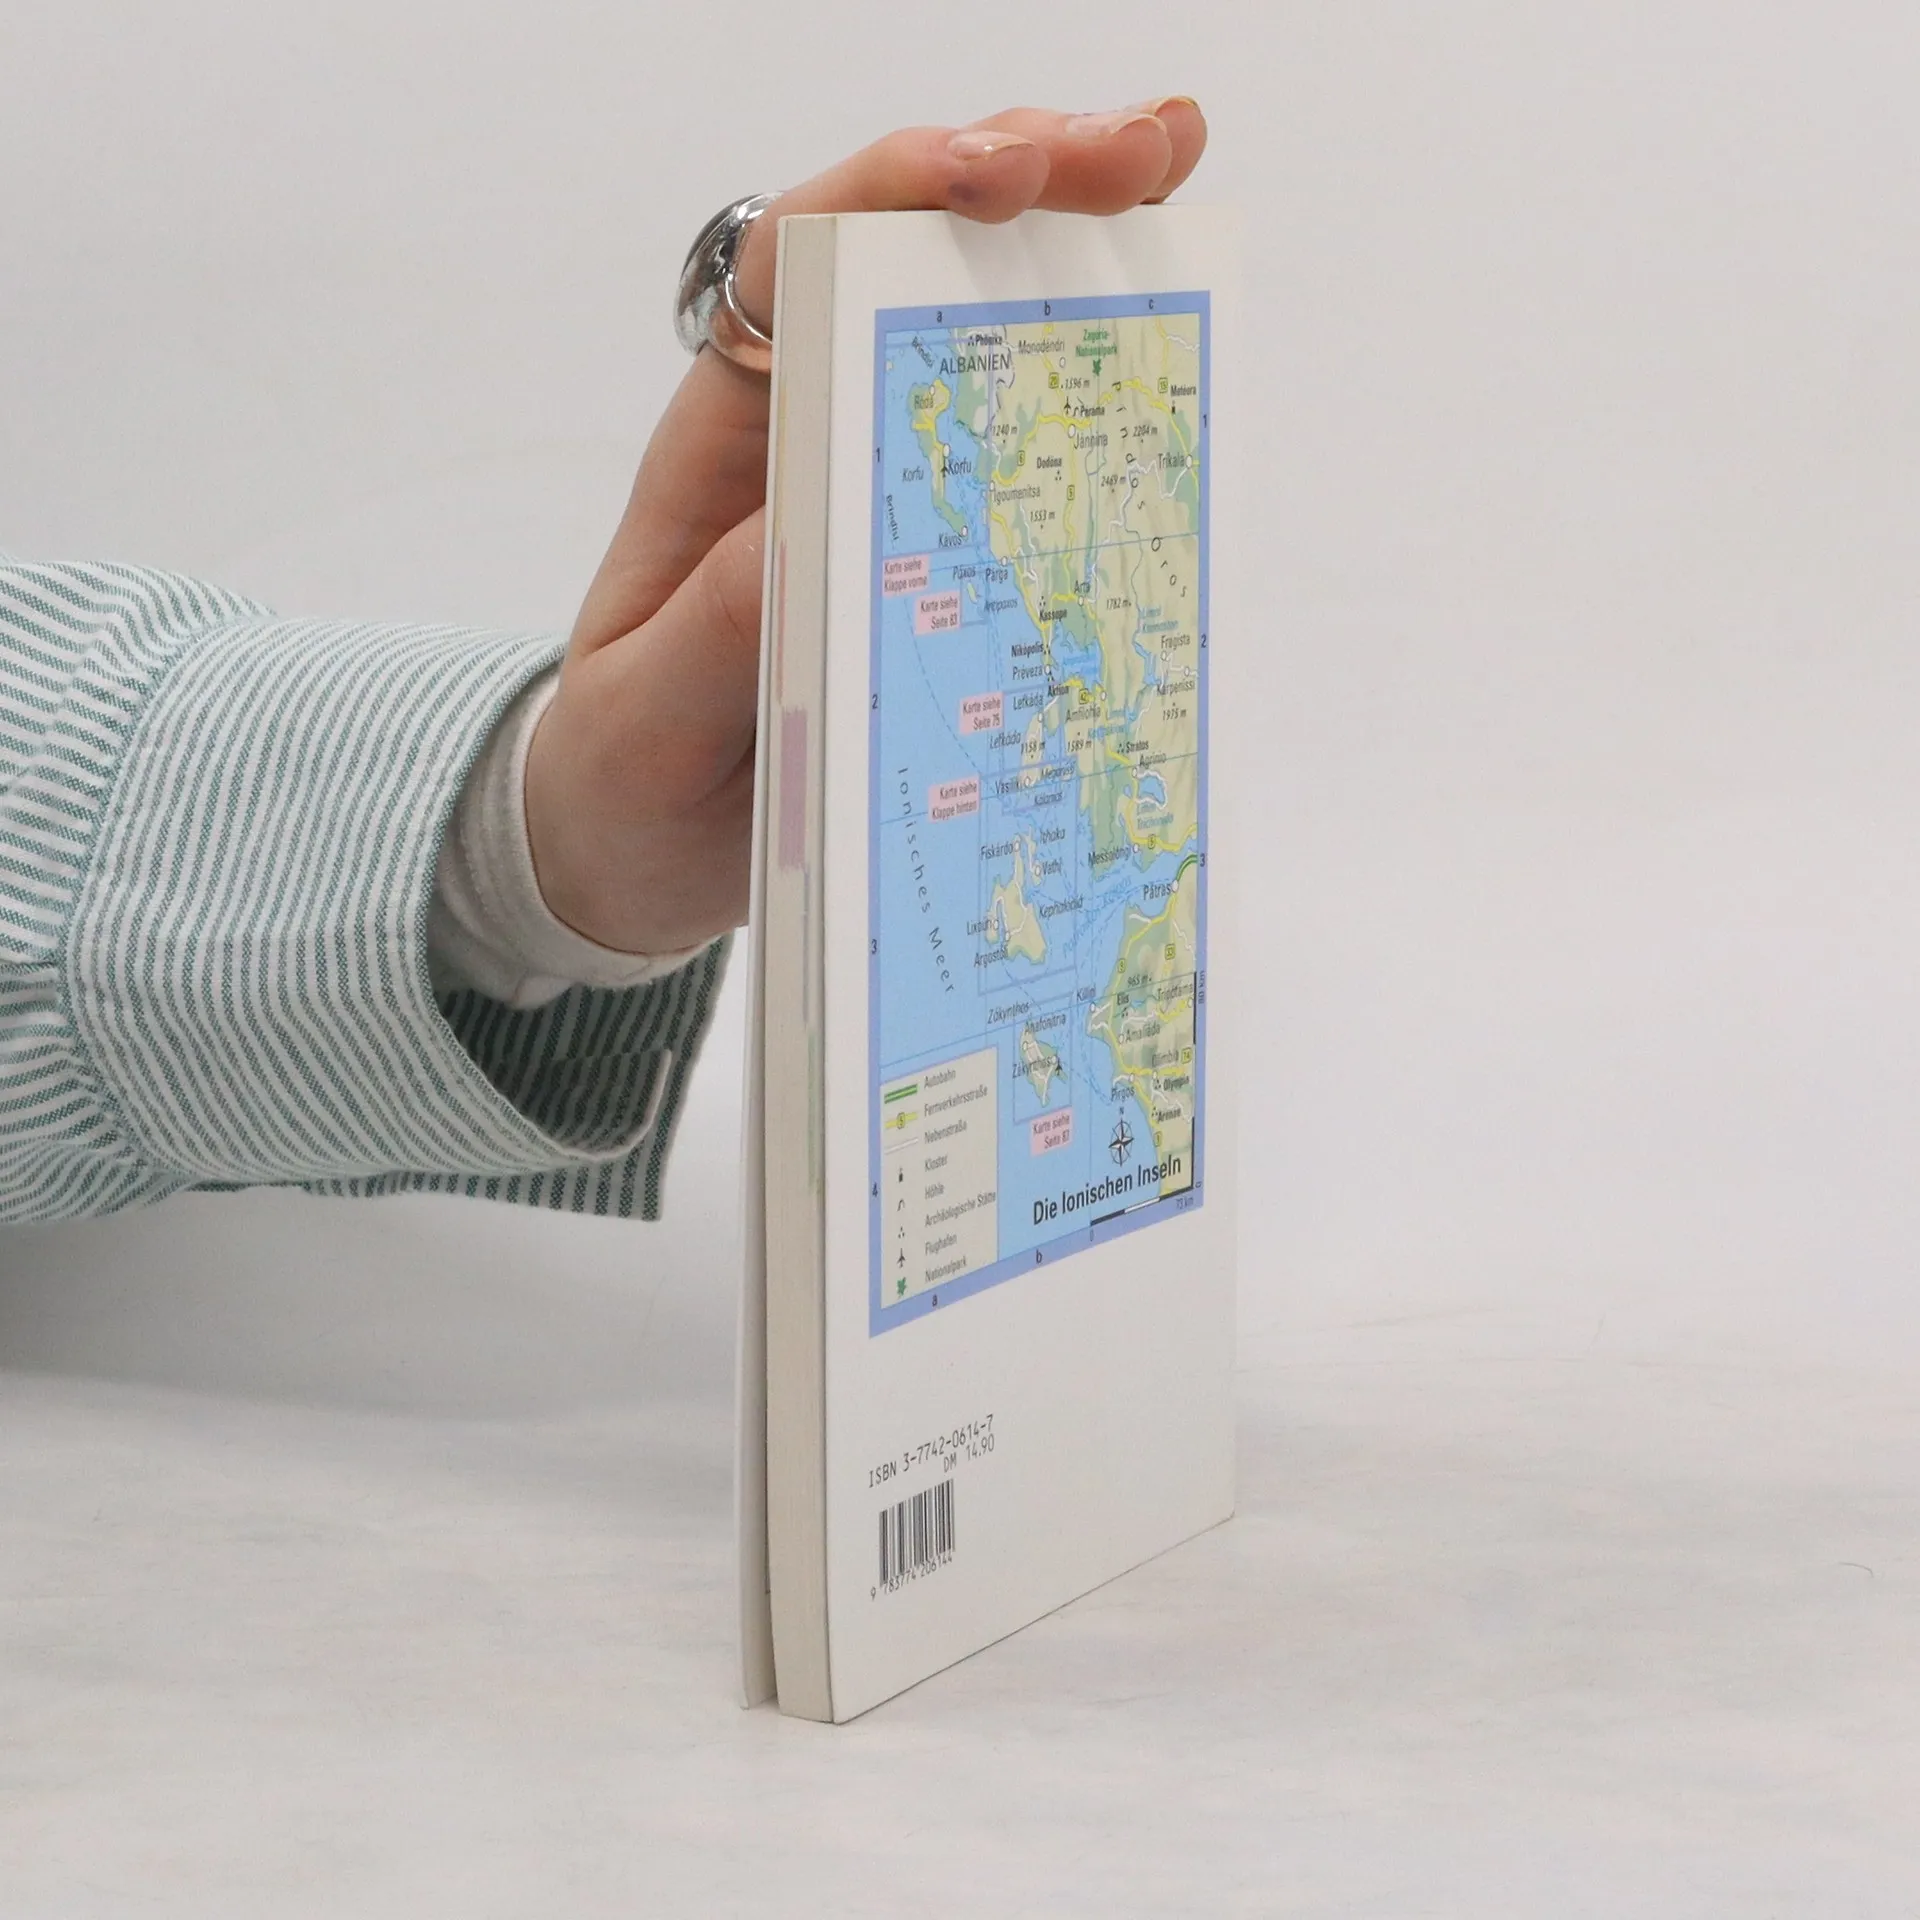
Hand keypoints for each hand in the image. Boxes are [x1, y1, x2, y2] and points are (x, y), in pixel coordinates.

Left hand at [525, 100, 1208, 954]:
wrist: (639, 846)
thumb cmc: (624, 772)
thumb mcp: (648, 714)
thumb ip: (718, 633)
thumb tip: (815, 533)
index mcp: (727, 442)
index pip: (802, 262)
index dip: (899, 191)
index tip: (1000, 172)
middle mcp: (809, 434)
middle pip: (913, 258)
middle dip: (1028, 175)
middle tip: (1144, 149)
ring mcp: (885, 485)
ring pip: (984, 330)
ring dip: (1080, 247)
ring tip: (1176, 180)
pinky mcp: (940, 554)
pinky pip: (1026, 451)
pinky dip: (1100, 390)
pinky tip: (1175, 349)